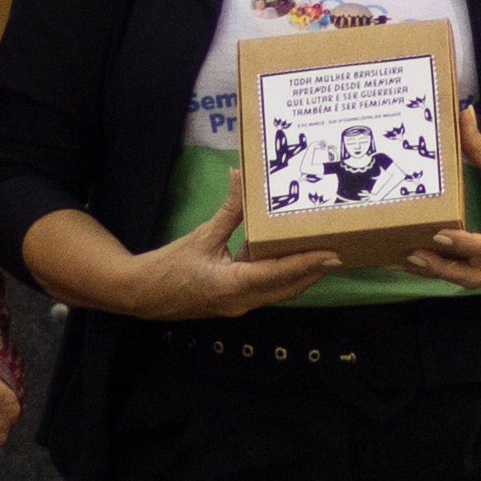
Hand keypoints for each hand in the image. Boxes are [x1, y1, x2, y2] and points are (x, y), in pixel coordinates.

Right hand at [118, 193, 339, 323]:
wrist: (141, 295)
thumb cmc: (169, 267)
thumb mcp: (201, 236)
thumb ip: (229, 210)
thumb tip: (242, 175)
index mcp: (234, 285)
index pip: (280, 274)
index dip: (308, 263)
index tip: (332, 254)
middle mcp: (243, 301)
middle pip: (288, 287)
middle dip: (313, 271)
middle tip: (338, 251)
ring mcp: (240, 305)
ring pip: (279, 291)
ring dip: (300, 275)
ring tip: (321, 255)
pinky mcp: (235, 302)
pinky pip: (266, 289)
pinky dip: (281, 275)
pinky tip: (288, 257)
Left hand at [407, 109, 480, 288]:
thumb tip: (463, 112)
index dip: (464, 244)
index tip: (439, 232)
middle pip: (473, 275)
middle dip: (442, 269)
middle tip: (412, 253)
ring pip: (468, 280)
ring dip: (437, 273)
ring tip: (405, 259)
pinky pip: (466, 275)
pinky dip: (441, 271)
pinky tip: (416, 260)